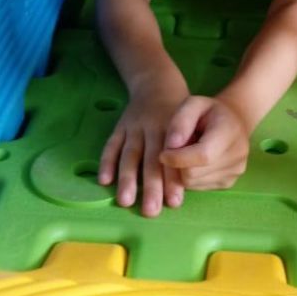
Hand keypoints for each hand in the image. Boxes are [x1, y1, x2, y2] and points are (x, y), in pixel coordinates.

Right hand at [98, 78, 189, 216]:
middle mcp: (153, 129)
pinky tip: (104, 181)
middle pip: (151, 161)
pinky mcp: (120, 127)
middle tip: (150, 211)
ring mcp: (134, 128)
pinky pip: (111, 145)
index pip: (174, 159)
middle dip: (150, 187)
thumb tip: (193, 182)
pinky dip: (106, 162)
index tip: (174, 202)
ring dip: (127, 179)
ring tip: (125, 201)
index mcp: (174, 131)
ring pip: (130, 155)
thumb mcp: (191, 125)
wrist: (158, 84)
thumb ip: (189, 150)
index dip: (173, 180)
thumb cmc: (180, 114)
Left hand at [159, 95, 250, 189]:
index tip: (162, 153)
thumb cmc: (208, 112)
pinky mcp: (229, 182)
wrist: (233, 122)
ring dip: (182, 170)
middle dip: (177, 164)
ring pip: (192, 183)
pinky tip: (196, 161)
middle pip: (193, 173)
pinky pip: (197, 187)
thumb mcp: (193, 104)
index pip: (202, 155)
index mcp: (230, 131)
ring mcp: (235, 171)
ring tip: (188, 152)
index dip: (178, 158)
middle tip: (177, 149)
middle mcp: (237, 154)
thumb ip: (180, 122)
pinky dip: (190, 176)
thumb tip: (171, 147)